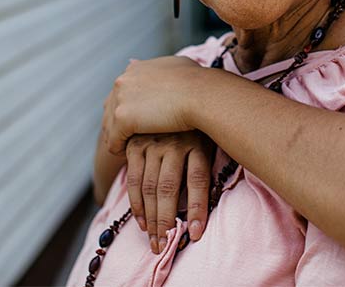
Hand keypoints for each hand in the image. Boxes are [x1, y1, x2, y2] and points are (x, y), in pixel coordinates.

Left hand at [103, 56, 205, 153]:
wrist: (201, 94)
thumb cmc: (198, 83)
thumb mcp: (179, 67)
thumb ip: (165, 70)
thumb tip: (166, 69)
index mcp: (135, 69)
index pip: (121, 91)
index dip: (129, 108)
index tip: (137, 120)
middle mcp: (124, 80)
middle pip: (110, 107)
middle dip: (117, 123)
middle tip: (127, 138)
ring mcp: (121, 98)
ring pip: (109, 125)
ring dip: (117, 137)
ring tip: (125, 150)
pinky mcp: (123, 117)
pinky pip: (113, 140)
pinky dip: (118, 149)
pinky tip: (125, 156)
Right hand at [125, 132, 214, 253]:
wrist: (179, 98)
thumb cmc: (199, 129)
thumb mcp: (211, 141)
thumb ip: (206, 168)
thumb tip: (205, 206)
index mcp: (197, 143)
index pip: (198, 179)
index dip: (197, 208)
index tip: (195, 234)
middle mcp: (174, 143)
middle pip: (169, 188)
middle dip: (166, 222)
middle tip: (165, 247)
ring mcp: (152, 143)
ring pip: (149, 187)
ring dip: (151, 219)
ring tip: (155, 242)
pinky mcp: (135, 144)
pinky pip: (133, 179)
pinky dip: (136, 204)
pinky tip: (142, 222)